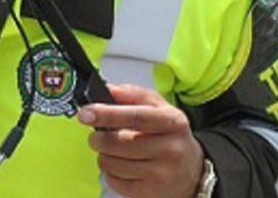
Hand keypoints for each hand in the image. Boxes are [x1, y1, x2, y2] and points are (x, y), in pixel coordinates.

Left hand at [77, 84, 204, 197]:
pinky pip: (115, 181)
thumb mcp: (160, 108)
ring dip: (103, 155)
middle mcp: (170, 149)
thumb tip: (108, 90)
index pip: (136, 117)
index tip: (86, 113)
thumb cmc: (170, 135)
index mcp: (172, 122)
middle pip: (120, 142)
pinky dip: (110, 172)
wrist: (191, 171)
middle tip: (96, 135)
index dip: (107, 114)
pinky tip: (120, 165)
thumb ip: (133, 95)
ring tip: (111, 150)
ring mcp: (161, 174)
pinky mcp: (150, 193)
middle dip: (99, 138)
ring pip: (113, 164)